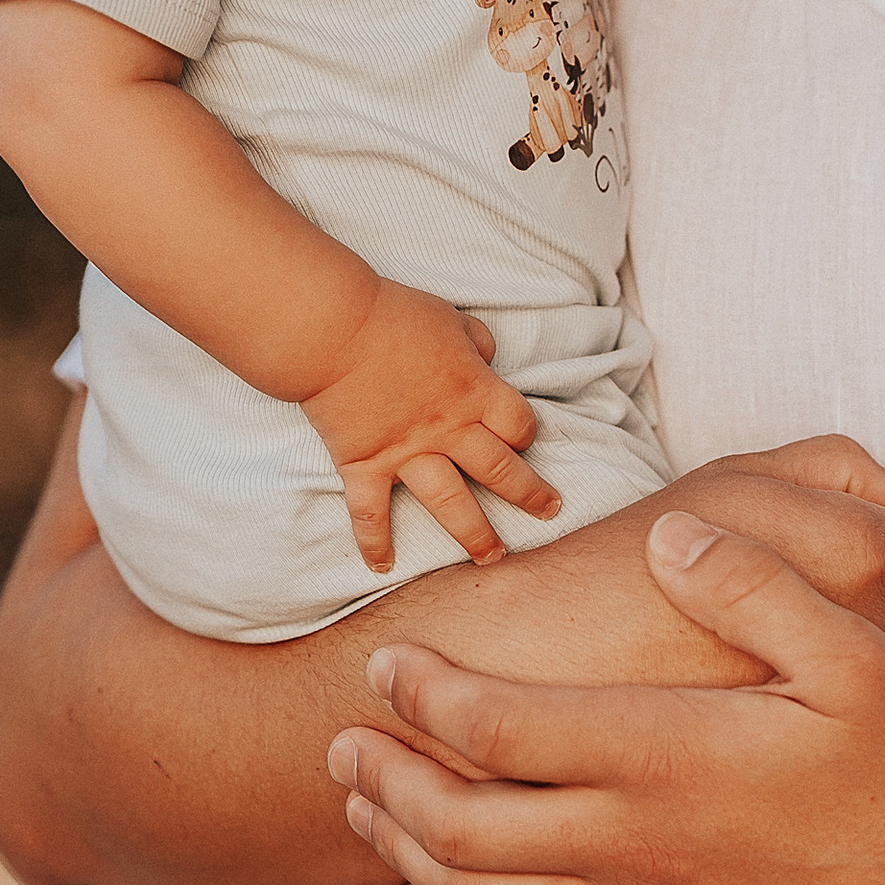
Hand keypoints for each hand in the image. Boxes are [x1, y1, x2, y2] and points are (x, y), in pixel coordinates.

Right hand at [300, 278, 554, 570]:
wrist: (335, 330)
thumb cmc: (394, 317)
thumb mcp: (451, 319)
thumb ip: (476, 342)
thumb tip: (487, 355)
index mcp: (474, 391)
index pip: (518, 424)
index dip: (526, 434)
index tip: (524, 442)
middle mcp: (449, 430)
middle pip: (500, 471)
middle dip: (529, 495)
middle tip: (548, 513)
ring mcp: (407, 453)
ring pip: (451, 505)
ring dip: (475, 535)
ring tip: (493, 558)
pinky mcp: (365, 465)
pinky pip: (371, 514)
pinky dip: (375, 543)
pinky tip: (382, 567)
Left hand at [326, 507, 884, 884]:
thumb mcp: (854, 658)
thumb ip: (755, 586)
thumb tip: (673, 533)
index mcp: (664, 759)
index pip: (496, 727)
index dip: (422, 694)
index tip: (383, 664)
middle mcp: (633, 847)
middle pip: (457, 825)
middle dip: (382, 782)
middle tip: (340, 746)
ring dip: (407, 854)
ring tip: (370, 814)